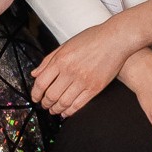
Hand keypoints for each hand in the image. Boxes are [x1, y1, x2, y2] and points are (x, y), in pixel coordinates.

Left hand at [32, 11, 147, 115]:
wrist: (116, 39)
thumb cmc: (92, 38)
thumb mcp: (66, 45)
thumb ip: (48, 60)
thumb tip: (35, 74)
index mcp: (61, 60)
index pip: (41, 82)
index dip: (35, 93)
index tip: (35, 97)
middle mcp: (70, 71)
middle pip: (51, 95)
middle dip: (45, 103)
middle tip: (44, 105)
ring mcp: (83, 81)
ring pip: (64, 102)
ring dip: (56, 109)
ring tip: (54, 110)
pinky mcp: (95, 88)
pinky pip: (79, 104)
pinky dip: (70, 111)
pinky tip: (66, 112)